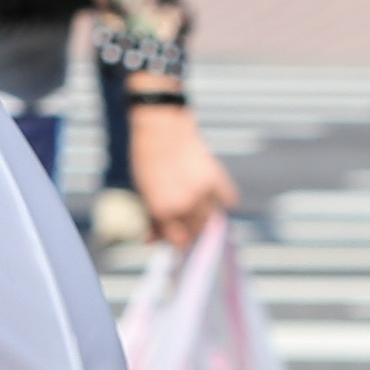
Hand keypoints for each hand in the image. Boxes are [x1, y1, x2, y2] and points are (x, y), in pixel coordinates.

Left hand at [123, 101, 238, 246]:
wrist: (160, 126)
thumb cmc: (146, 158)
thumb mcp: (141, 192)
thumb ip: (150, 219)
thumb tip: (151, 241)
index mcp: (162, 210)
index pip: (177, 241)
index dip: (176, 242)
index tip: (176, 240)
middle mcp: (184, 205)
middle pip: (195, 232)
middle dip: (189, 231)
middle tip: (184, 222)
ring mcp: (203, 192)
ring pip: (212, 220)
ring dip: (204, 218)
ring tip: (195, 207)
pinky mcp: (216, 178)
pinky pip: (228, 199)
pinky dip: (223, 201)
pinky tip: (213, 197)